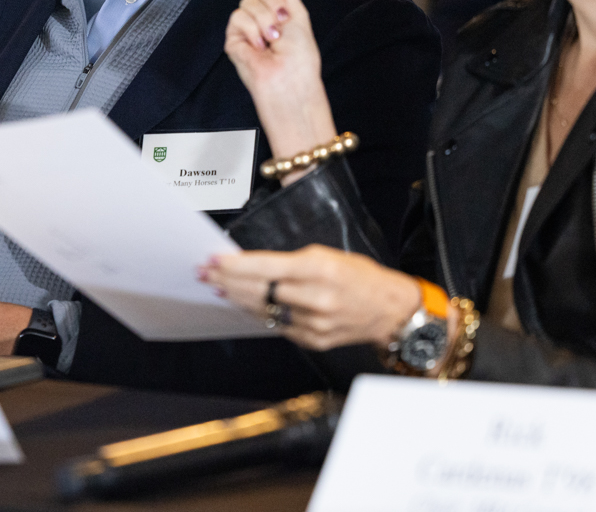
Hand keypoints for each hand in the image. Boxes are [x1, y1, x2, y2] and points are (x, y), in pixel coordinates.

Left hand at [200, 245, 420, 352]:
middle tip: (205, 273)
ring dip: (237, 298)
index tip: (212, 259)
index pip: (266, 267)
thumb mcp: (328, 256)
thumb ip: (291, 261)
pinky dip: (260, 313)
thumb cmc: (359, 277)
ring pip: (264, 309)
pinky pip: (278, 325)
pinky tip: (245, 303)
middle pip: (259, 290)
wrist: (390, 311)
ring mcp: (314, 323)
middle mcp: (316, 298)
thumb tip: (252, 265)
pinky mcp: (313, 340)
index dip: (235, 265)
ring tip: (217, 287)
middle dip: (227, 281)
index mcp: (320, 269)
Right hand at [224, 0, 336, 165]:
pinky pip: (238, 18)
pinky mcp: (233, 38)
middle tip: (283, 24)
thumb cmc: (299, 58)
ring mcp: (246, 26)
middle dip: (275, 2)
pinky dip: (252, 31)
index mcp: (279, 9)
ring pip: (248, 1)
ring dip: (265, 19)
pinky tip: (259, 46)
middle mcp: (261, 15)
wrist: (290, 83)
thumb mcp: (296, 11)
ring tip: (273, 40)